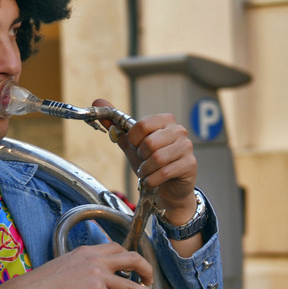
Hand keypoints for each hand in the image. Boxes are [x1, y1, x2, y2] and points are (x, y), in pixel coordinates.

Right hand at [0, 242, 167, 288]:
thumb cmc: (41, 284)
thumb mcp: (64, 266)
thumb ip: (80, 268)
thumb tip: (87, 280)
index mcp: (86, 251)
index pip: (115, 247)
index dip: (128, 256)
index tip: (135, 266)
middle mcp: (94, 259)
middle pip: (131, 258)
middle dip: (146, 268)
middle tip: (151, 279)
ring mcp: (96, 275)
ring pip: (131, 284)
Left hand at [93, 100, 197, 222]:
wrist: (168, 187)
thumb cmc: (150, 162)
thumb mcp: (131, 144)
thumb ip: (115, 124)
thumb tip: (97, 101)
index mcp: (165, 120)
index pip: (142, 124)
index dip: (133, 139)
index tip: (134, 146)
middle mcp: (179, 130)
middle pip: (149, 143)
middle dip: (140, 157)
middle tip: (143, 161)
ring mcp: (186, 147)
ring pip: (157, 158)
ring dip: (145, 170)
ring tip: (147, 172)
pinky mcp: (190, 164)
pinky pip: (165, 172)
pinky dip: (152, 179)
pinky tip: (152, 181)